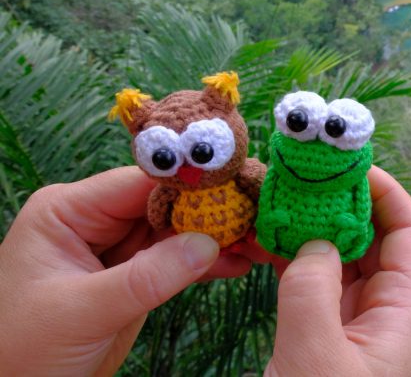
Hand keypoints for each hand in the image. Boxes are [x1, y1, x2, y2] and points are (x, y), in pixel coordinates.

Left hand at [0, 166, 253, 375]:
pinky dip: (211, 263)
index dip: (190, 186)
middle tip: (262, 216)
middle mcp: (96, 220)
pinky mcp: (135, 277)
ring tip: (263, 240)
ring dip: (220, 237)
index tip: (239, 189)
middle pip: (167, 203)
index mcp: (69, 211)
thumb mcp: (82, 311)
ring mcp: (118, 249)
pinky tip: (244, 263)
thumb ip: (145, 277)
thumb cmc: (22, 350)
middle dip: (214, 211)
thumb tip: (208, 244)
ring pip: (180, 230)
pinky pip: (179, 261)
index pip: (140, 184)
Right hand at [265, 166, 410, 376]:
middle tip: (304, 174)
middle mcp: (383, 312)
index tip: (351, 165)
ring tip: (278, 198)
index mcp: (403, 313)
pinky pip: (313, 283)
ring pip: (339, 259)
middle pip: (374, 240)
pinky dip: (291, 259)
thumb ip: (312, 294)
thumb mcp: (317, 356)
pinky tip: (264, 239)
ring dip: (311, 229)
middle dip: (342, 204)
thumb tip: (313, 242)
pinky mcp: (321, 335)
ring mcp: (352, 323)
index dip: (388, 194)